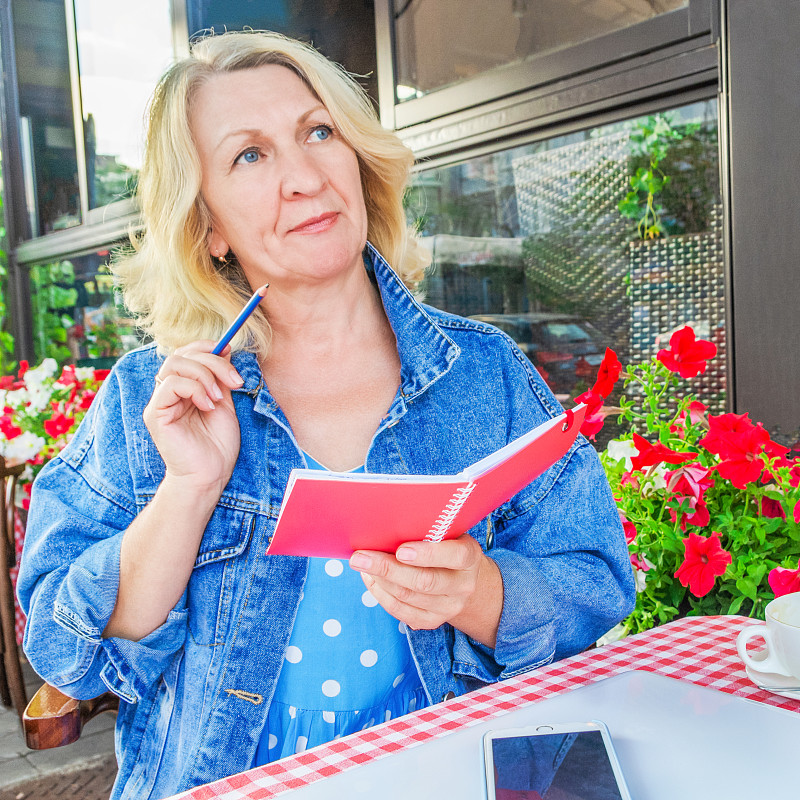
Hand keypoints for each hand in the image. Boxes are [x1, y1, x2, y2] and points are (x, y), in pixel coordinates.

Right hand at [143, 341, 243, 490]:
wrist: (210, 475)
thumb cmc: (217, 444)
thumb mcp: (225, 403)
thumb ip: (220, 378)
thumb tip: (224, 348)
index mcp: (184, 388)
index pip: (187, 353)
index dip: (206, 347)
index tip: (230, 350)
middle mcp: (168, 392)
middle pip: (182, 354)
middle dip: (212, 361)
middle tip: (234, 380)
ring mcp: (160, 401)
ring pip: (175, 364)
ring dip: (205, 375)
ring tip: (219, 398)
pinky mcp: (155, 413)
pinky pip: (171, 384)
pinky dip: (195, 389)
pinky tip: (208, 406)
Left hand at [349, 534, 502, 646]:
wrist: (466, 580)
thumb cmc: (448, 547)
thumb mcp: (448, 534)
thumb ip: (428, 531)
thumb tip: (388, 526)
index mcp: (469, 557)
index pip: (454, 556)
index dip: (427, 554)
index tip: (400, 550)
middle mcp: (463, 585)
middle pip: (424, 581)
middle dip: (388, 569)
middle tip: (360, 557)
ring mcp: (449, 607)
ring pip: (408, 597)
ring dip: (380, 580)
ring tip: (361, 564)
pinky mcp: (433, 621)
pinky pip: (401, 612)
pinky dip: (381, 595)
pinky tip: (370, 579)